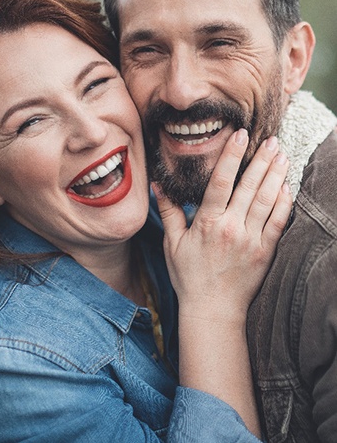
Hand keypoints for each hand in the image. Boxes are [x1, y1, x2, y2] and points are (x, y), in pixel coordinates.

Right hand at [153, 129, 291, 324]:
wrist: (213, 310)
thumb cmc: (189, 276)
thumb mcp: (172, 243)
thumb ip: (168, 211)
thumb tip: (157, 185)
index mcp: (208, 223)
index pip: (221, 181)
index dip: (231, 155)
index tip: (240, 135)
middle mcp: (232, 228)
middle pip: (250, 186)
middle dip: (261, 159)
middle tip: (270, 139)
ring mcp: (251, 240)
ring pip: (267, 200)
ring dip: (276, 175)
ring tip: (281, 155)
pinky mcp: (266, 251)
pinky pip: (279, 222)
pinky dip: (285, 202)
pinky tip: (287, 186)